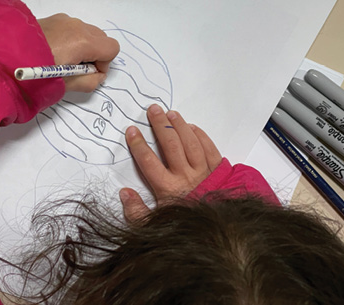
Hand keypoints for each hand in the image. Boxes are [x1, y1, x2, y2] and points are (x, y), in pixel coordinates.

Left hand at [38, 14, 119, 91]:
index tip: (89, 74)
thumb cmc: (37, 74)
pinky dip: (70, 39)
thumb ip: (90, 81)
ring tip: (62, 60)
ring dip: (83, 46)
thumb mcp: (67, 84)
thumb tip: (97, 75)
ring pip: (86, 32)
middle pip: (101, 38)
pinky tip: (52, 50)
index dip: (104, 64)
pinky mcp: (52, 18)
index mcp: (84, 41)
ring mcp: (64, 19)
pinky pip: (71, 28)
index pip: (111, 48)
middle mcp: (77, 25)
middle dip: (95, 54)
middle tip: (77, 69)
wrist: (4, 55)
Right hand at [120, 104, 222, 221]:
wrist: (218, 233)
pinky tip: (192, 127)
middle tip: (153, 110)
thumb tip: (124, 193)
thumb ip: (137, 212)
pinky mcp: (219, 170)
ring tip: (170, 114)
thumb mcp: (154, 226)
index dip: (139, 144)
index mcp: (168, 188)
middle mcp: (185, 176)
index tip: (132, 131)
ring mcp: (204, 171)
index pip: (149, 161)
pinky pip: (209, 148)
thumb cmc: (184, 226)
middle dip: (160, 125)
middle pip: (170, 144)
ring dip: (179, 126)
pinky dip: (200, 136)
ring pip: (190, 142)